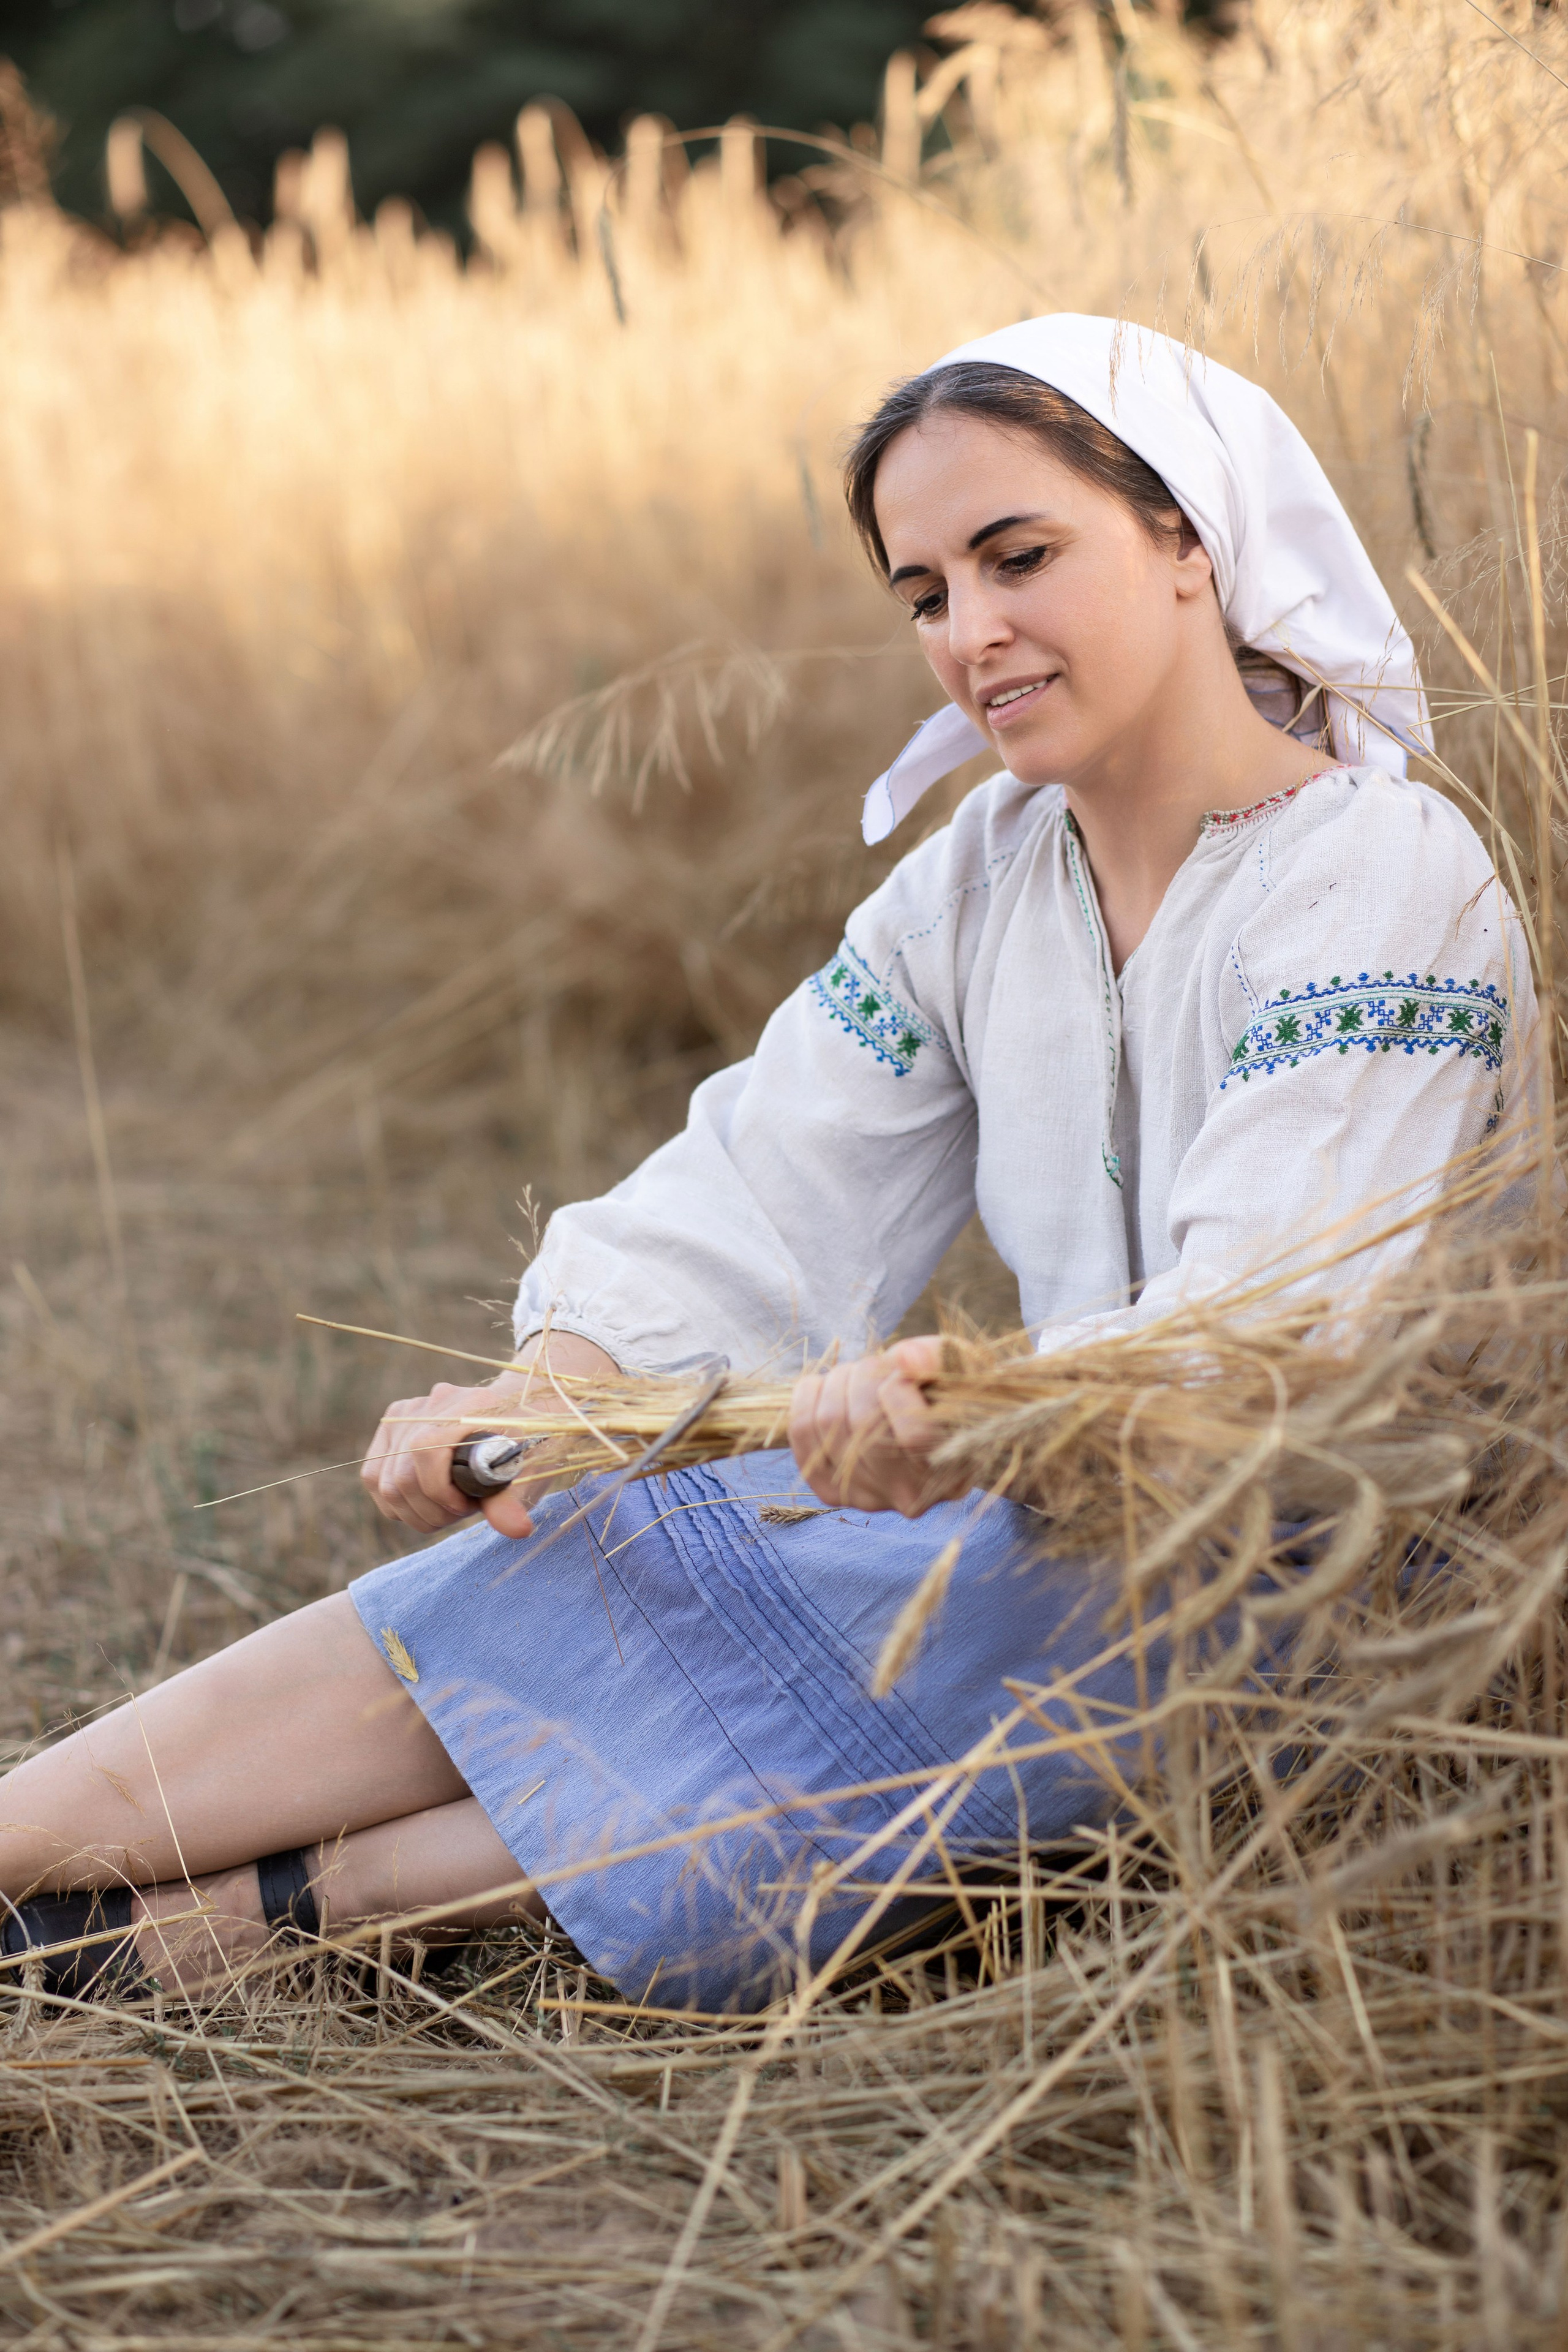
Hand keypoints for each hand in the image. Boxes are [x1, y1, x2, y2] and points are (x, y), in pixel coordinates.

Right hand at [361, 1334, 619, 1538]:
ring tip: (451, 1506)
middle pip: (401, 1476)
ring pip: (383, 1482)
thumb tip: (515, 1529)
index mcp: (466, 1406)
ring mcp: (403, 1415)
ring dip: (415, 1511)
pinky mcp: (390, 1428)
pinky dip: (397, 1502)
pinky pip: (374, 1477)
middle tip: (465, 1510)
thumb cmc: (529, 1442)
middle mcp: (427, 1405)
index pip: (425, 1451)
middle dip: (432, 1510)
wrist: (522, 1409)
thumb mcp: (531, 1471)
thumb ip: (515, 1500)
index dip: (441, 1493)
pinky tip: (429, 1502)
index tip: (469, 1507)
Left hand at [788, 1336, 964, 1517]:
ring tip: (858, 1374)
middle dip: (864, 1376)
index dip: (900, 1386)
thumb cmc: (953, 1394)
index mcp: (953, 1473)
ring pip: (827, 1422)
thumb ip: (940, 1358)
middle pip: (862, 1425)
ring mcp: (867, 1498)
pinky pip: (801, 1435)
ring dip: (837, 1381)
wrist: (931, 1430)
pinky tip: (827, 1386)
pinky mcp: (832, 1492)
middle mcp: (909, 1496)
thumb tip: (905, 1357)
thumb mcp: (962, 1368)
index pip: (914, 1436)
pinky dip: (808, 1397)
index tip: (905, 1367)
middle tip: (878, 1363)